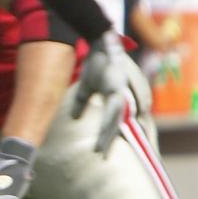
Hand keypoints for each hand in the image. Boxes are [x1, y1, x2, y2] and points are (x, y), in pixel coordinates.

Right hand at [71, 31, 133, 154]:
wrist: (102, 43)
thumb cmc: (96, 64)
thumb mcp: (86, 86)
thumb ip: (81, 102)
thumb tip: (73, 118)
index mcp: (117, 99)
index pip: (111, 122)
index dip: (106, 137)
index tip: (98, 152)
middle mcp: (124, 98)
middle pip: (115, 124)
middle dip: (107, 140)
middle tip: (100, 155)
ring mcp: (123, 94)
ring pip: (115, 120)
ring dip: (108, 135)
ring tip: (100, 150)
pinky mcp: (119, 89)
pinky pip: (114, 111)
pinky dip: (110, 123)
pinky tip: (106, 135)